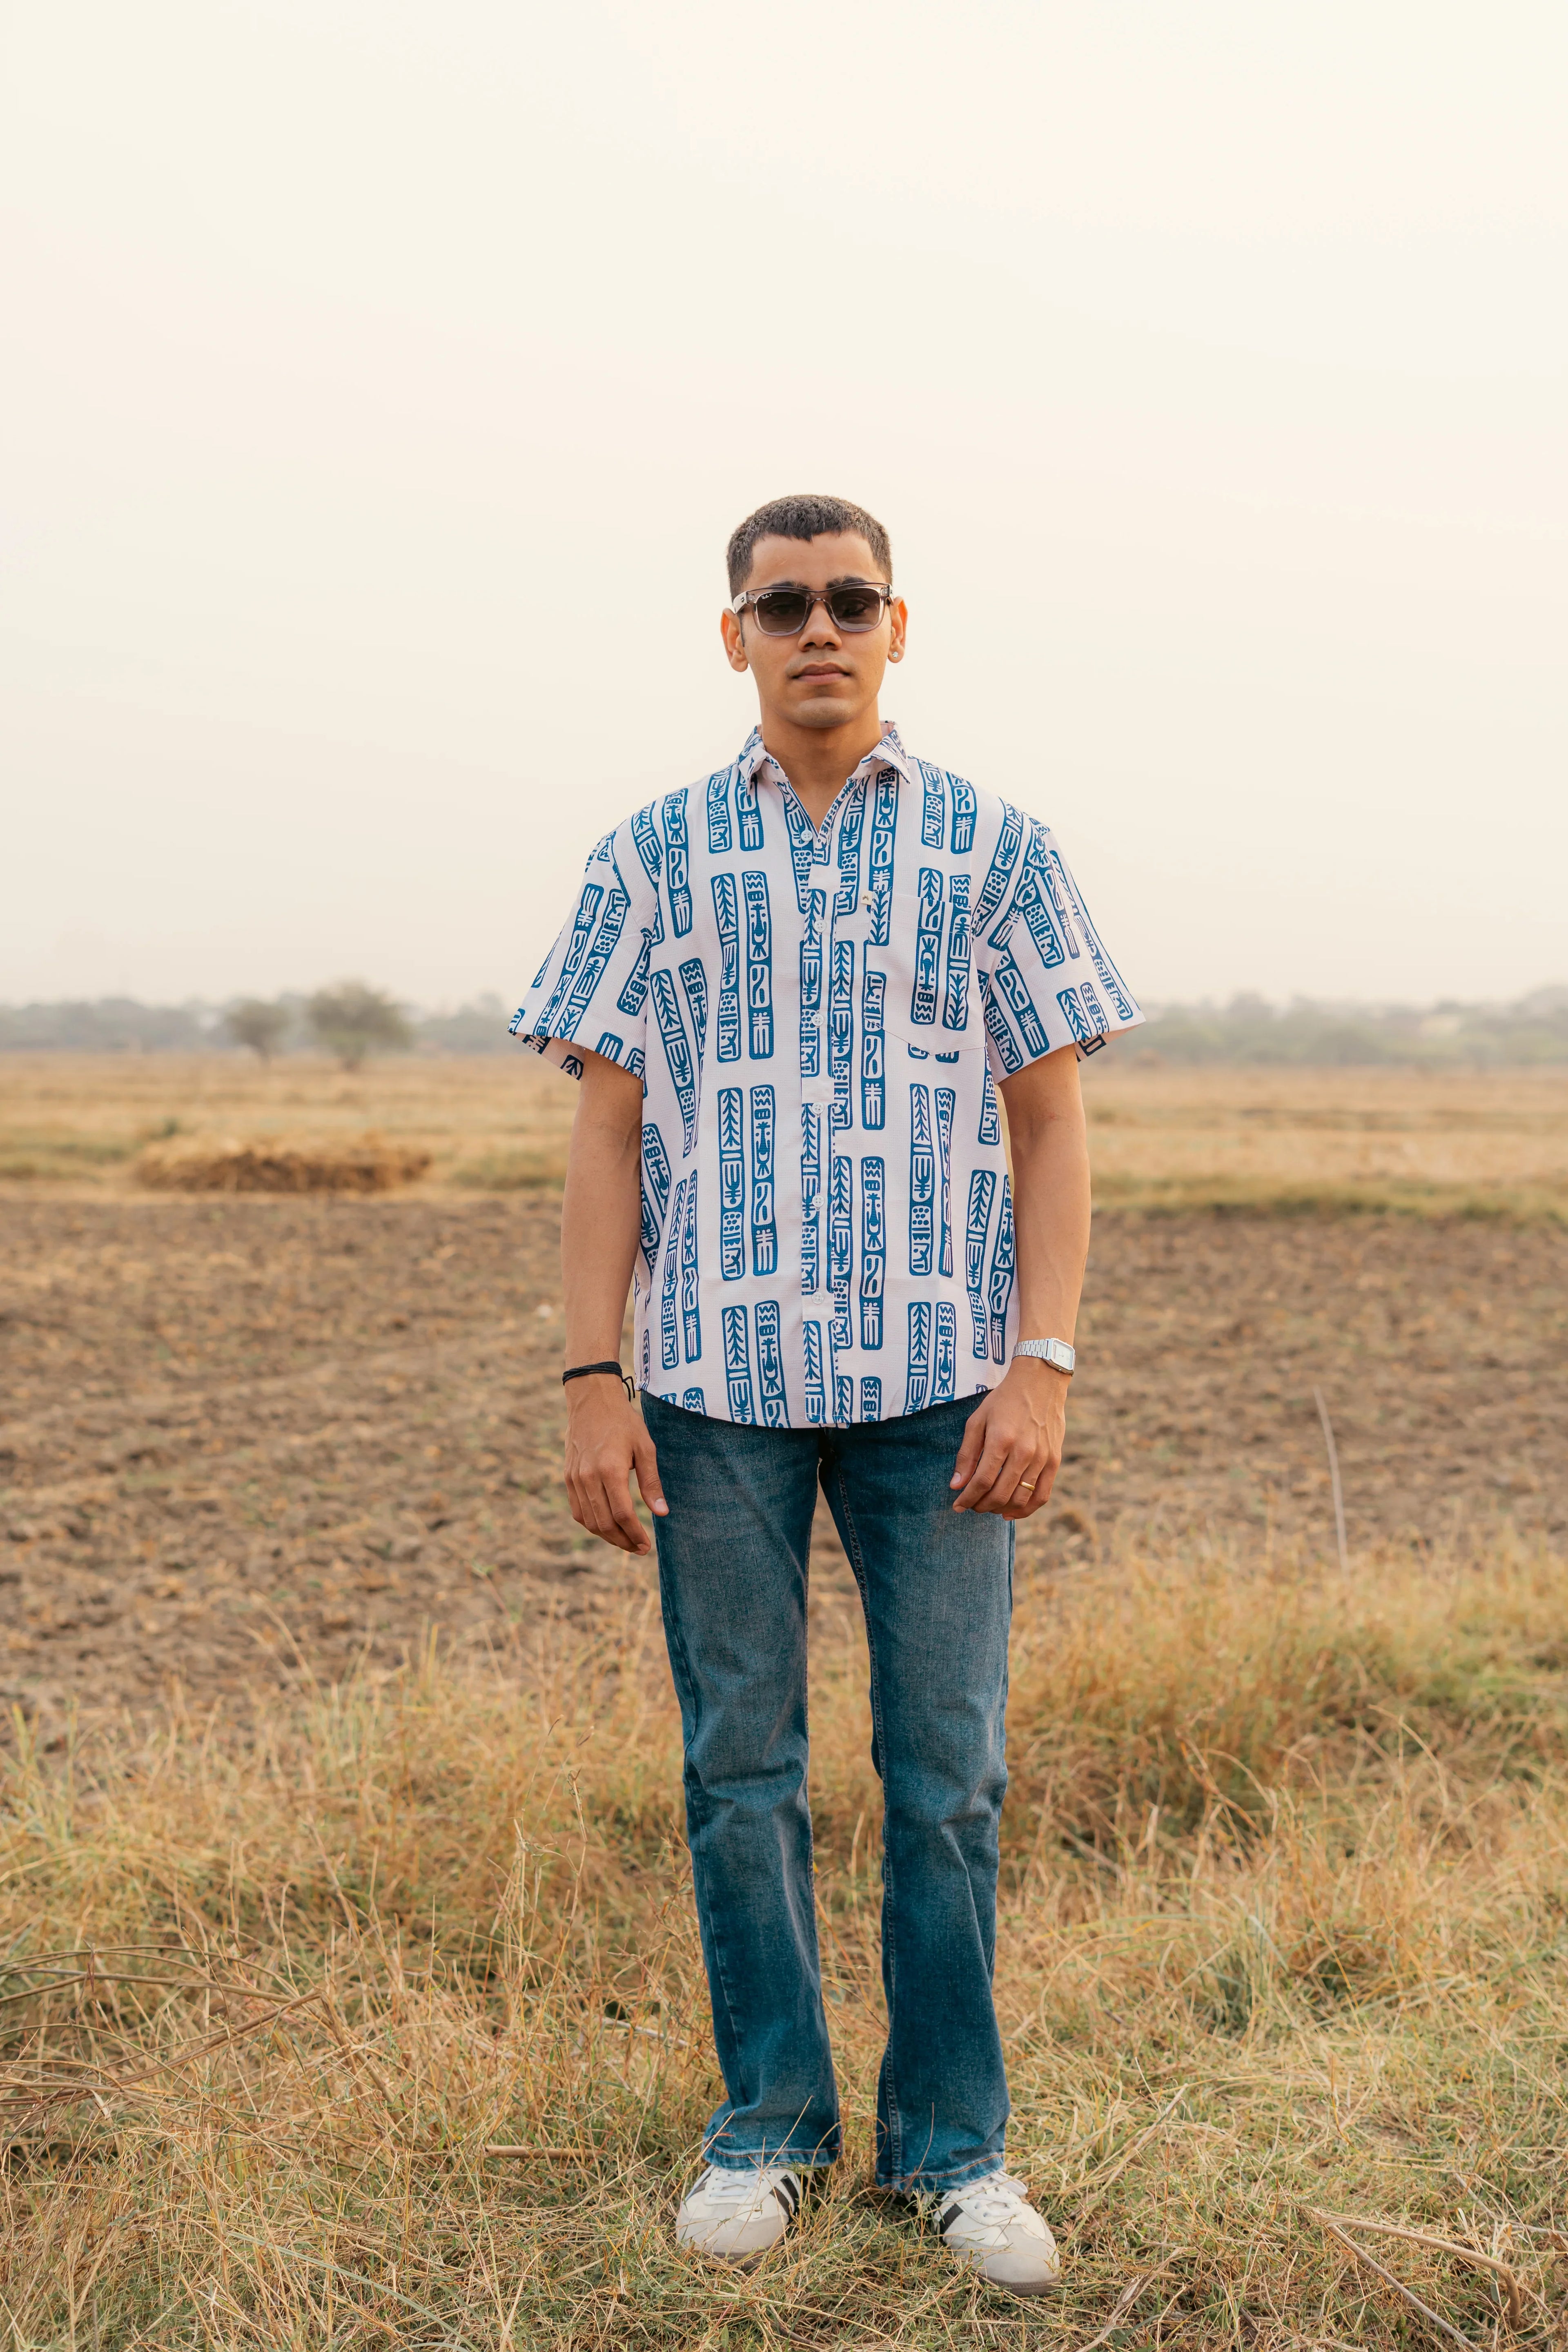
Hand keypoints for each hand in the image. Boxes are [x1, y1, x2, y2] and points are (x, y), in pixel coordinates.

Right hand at [563, 1380, 667, 1553]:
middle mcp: (588, 1477)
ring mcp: (575, 1479)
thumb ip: (651, 1482)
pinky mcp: (568, 1477)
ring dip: (607, 1536)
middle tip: (639, 1548)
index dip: (635, 1534)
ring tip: (625, 1541)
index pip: (622, 1514)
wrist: (591, 1401)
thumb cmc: (623, 1422)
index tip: (646, 1545)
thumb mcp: (645, 1447)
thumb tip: (662, 1513)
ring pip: (589, 1521)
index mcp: (610, 1470)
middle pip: (604, 1523)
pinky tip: (607, 1526)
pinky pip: (578, 1510)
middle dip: (623, 1541)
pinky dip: (592, 1523)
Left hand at [950, 1359, 1066, 1517]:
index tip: (958, 1506)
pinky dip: (1026, 1509)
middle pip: (1000, 1494)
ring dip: (1001, 1509)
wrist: (1040, 1382)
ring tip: (988, 1507)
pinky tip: (1011, 1512)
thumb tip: (956, 1486)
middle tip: (971, 1506)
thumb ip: (967, 1454)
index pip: (982, 1481)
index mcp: (1001, 1440)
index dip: (967, 1498)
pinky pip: (1042, 1495)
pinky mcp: (1055, 1461)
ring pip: (1021, 1499)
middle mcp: (1024, 1452)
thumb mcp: (977, 1421)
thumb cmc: (1004, 1401)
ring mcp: (1042, 1458)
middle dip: (981, 1506)